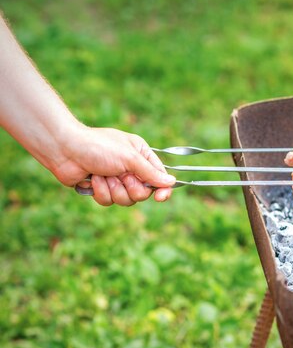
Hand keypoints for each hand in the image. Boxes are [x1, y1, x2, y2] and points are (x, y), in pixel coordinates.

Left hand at [51, 125, 175, 205]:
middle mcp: (131, 169)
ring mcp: (116, 180)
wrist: (66, 150)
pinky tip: (93, 179)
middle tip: (122, 176)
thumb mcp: (130, 157)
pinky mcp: (101, 189)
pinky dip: (101, 191)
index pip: (159, 177)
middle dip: (131, 187)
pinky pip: (109, 201)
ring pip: (126, 200)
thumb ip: (151, 173)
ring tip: (104, 175)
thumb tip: (172, 182)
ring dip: (114, 189)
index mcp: (141, 156)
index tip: (161, 198)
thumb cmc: (99, 146)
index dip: (162, 189)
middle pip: (143, 193)